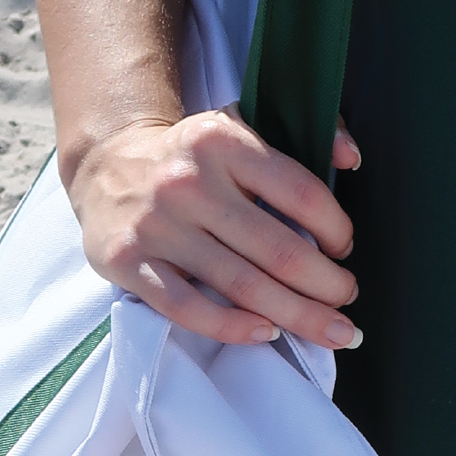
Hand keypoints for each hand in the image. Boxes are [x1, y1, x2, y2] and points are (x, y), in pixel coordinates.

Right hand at [62, 112, 364, 347]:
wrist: (105, 165)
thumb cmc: (189, 155)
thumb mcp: (239, 123)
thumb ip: (304, 130)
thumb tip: (350, 157)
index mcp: (221, 141)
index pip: (300, 193)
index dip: (335, 229)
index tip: (343, 248)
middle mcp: (187, 181)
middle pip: (279, 250)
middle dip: (327, 286)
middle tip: (346, 298)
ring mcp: (156, 225)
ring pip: (243, 286)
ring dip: (298, 316)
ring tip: (332, 331)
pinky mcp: (128, 262)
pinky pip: (189, 309)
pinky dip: (233, 328)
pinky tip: (266, 332)